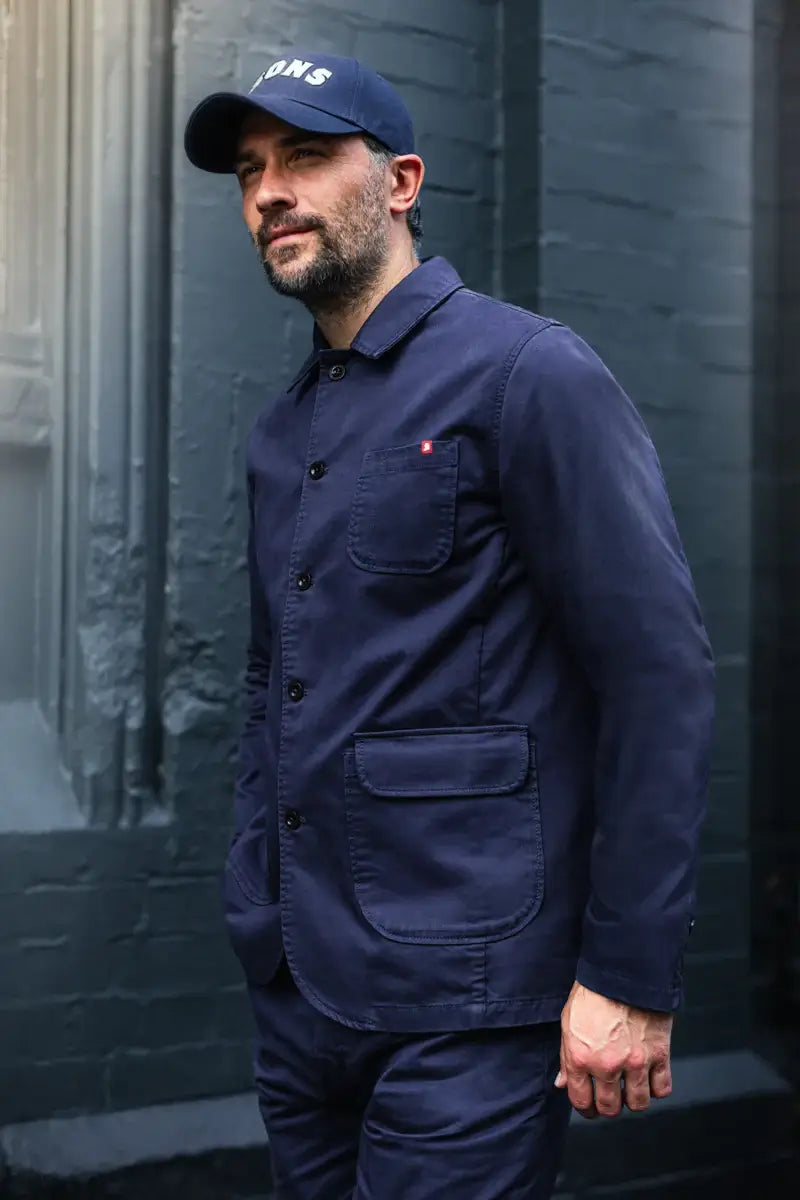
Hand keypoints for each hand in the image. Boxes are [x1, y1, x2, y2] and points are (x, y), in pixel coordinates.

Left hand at [555, 981, 672, 1117]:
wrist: (622, 971)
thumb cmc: (593, 992)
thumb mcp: (568, 1023)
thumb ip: (566, 1058)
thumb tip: (562, 1083)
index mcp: (580, 1057)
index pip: (581, 1101)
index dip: (585, 1107)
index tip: (589, 1105)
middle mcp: (607, 1064)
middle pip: (610, 1108)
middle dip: (608, 1106)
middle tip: (609, 1098)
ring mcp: (635, 1061)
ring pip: (638, 1104)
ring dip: (633, 1099)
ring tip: (629, 1087)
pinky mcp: (659, 1054)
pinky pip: (662, 1089)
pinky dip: (656, 1088)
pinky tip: (649, 1077)